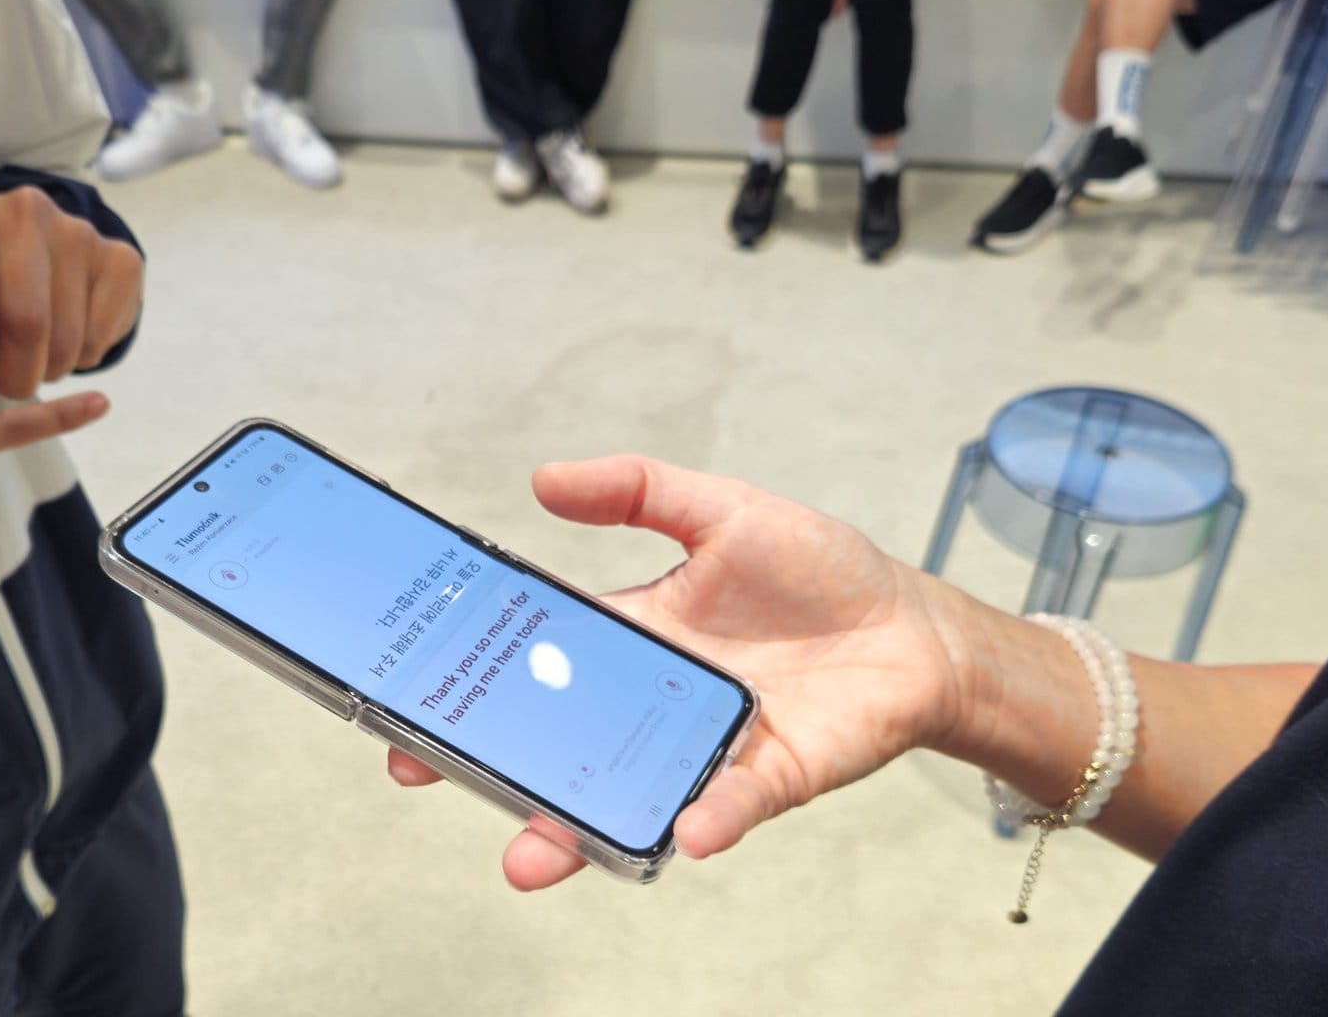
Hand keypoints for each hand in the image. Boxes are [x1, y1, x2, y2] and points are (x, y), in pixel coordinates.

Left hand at [0, 184, 142, 401]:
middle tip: (8, 389)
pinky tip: (67, 349)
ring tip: (35, 369)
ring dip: (49, 371)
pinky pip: (100, 334)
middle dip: (15, 372)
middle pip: (23, 315)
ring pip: (64, 336)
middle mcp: (23, 210)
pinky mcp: (121, 256)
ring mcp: (77, 230)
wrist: (48, 258)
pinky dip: (82, 360)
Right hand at [386, 455, 977, 889]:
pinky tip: (684, 829)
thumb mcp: (724, 508)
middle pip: (560, 740)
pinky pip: (728, 804)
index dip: (474, 671)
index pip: (537, 657)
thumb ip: (638, 489)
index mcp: (634, 632)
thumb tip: (544, 478)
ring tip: (529, 851)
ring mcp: (704, 743)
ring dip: (574, 826)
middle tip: (425, 770)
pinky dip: (707, 817)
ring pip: (625, 793)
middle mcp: (654, 699)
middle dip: (494, 765)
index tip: (413, 686)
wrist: (914, 626)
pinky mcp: (769, 777)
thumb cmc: (820, 569)